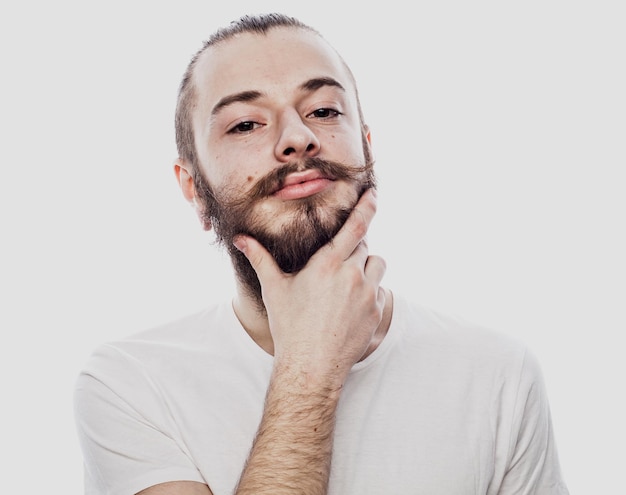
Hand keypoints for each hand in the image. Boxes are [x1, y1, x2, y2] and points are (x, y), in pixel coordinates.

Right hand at [234, 189, 385, 386]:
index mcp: (328, 263)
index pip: (356, 226)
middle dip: (353, 248)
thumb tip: (241, 239)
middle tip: (336, 265)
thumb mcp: (274, 289)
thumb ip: (260, 259)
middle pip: (364, 245)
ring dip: (366, 267)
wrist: (311, 366)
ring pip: (377, 265)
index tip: (374, 194)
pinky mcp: (377, 312)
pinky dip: (371, 291)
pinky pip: (381, 290)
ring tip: (347, 283)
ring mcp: (368, 294)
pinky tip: (352, 305)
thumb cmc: (290, 327)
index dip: (367, 206)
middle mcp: (352, 275)